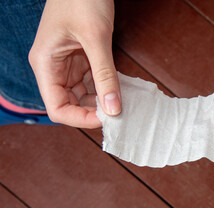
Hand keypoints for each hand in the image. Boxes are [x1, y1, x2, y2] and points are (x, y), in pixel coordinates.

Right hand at [29, 0, 120, 127]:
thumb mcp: (96, 37)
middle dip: (93, 110)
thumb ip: (105, 75)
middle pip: (71, 103)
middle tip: (118, 112)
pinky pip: (92, 81)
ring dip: (102, 100)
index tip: (105, 118)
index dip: (80, 118)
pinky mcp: (81, 58)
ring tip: (122, 101)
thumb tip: (113, 108)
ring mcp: (68, 64)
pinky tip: (120, 89)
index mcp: (46, 64)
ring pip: (83, 94)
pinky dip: (106, 87)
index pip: (57, 108)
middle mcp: (54, 68)